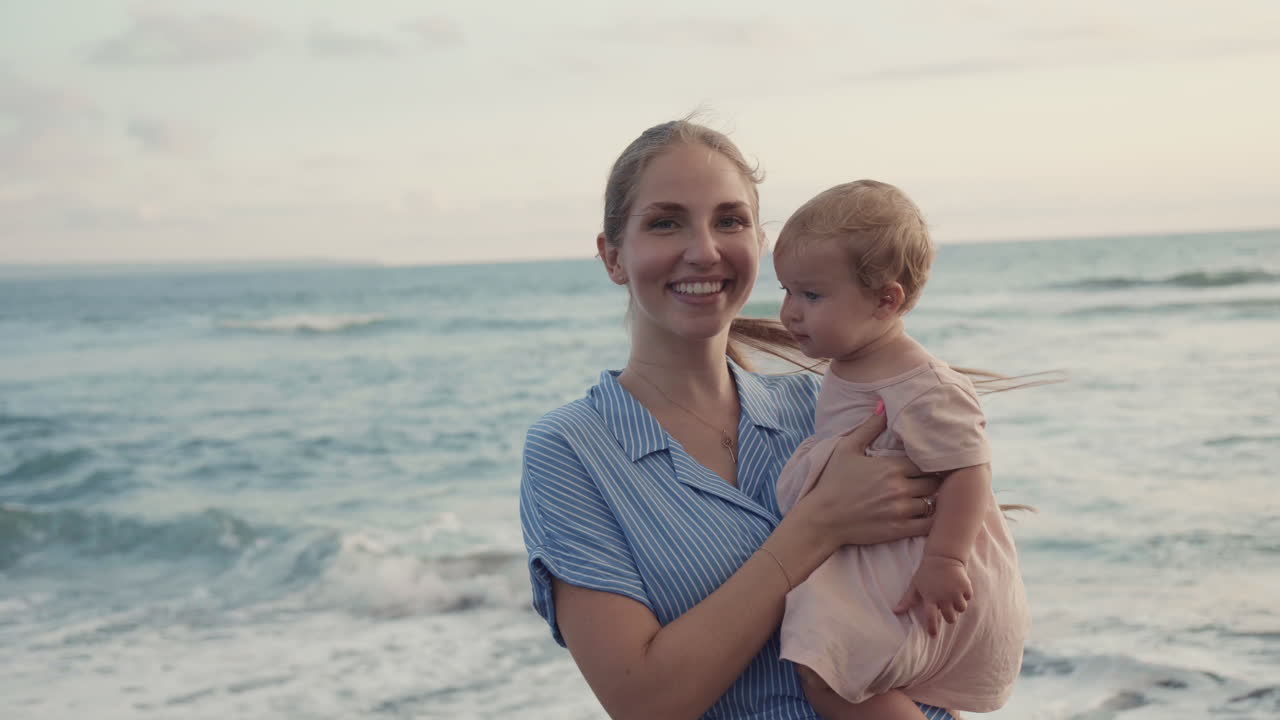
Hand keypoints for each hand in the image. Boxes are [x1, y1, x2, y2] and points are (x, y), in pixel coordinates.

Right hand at [795, 411, 942, 548]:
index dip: (928, 462)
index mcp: (891, 466)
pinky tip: (925, 515)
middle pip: (934, 482)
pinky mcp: (899, 530)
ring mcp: (901, 510)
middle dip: (932, 481)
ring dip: (931, 500)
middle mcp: (900, 487)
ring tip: (925, 498)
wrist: (822, 518)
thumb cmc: (833, 481)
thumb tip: (883, 405)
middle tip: (928, 481)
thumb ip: (869, 427)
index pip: (926, 461)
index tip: (925, 464)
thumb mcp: (847, 448)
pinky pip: (929, 525)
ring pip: (933, 502)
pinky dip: (932, 520)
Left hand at [894, 555, 972, 635]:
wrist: (942, 556)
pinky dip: (965, 595)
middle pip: (950, 618)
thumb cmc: (926, 572)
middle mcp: (944, 596)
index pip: (931, 617)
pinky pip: (968, 598)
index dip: (932, 627)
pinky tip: (959, 588)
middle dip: (949, 617)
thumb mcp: (915, 585)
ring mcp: (955, 591)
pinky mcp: (965, 586)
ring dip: (958, 606)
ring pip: (961, 609)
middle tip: (946, 609)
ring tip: (952, 597)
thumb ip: (907, 600)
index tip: (933, 635)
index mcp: (930, 597)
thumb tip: (895, 611)